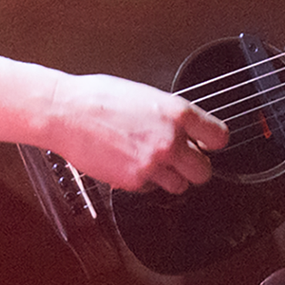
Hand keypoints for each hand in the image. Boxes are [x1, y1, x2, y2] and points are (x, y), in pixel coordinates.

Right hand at [43, 72, 229, 193]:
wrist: (66, 113)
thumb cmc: (99, 98)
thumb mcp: (146, 96)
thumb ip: (171, 116)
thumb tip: (187, 130)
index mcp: (177, 113)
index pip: (219, 137)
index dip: (213, 142)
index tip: (209, 144)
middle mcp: (170, 140)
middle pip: (204, 171)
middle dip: (194, 166)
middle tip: (182, 159)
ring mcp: (153, 163)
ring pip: (181, 186)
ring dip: (171, 177)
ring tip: (152, 162)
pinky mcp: (134, 181)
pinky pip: (153, 189)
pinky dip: (146, 181)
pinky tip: (131, 163)